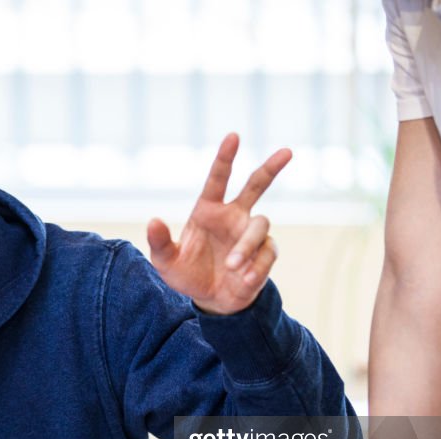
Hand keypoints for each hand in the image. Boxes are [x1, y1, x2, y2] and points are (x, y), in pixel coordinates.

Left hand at [147, 134, 291, 314]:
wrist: (210, 300)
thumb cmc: (187, 274)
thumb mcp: (166, 262)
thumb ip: (160, 243)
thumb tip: (153, 220)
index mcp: (208, 211)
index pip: (218, 179)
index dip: (225, 157)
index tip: (233, 136)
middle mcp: (233, 217)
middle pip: (256, 185)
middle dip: (271, 167)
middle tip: (287, 152)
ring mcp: (251, 234)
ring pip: (260, 225)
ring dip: (246, 246)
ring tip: (231, 267)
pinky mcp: (265, 254)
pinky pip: (266, 254)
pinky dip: (255, 267)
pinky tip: (244, 279)